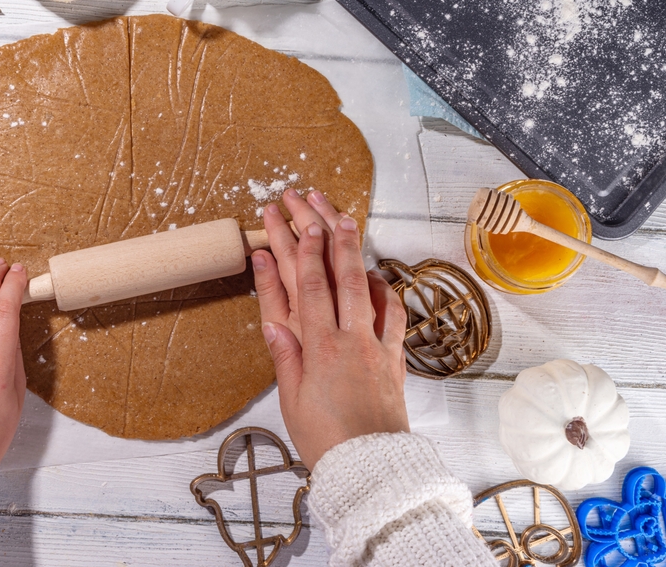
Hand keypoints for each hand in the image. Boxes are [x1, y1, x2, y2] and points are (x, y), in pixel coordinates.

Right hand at [252, 189, 408, 468]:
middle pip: (336, 271)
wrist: (372, 467)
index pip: (308, 285)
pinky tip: (373, 272)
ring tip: (342, 216)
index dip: (297, 247)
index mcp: (319, 348)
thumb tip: (272, 318)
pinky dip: (383, 288)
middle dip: (322, 228)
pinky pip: (392, 313)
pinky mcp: (393, 356)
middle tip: (308, 198)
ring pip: (365, 284)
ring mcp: (376, 344)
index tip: (286, 218)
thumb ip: (285, 354)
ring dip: (353, 247)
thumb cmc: (326, 439)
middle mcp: (350, 338)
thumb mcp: (291, 399)